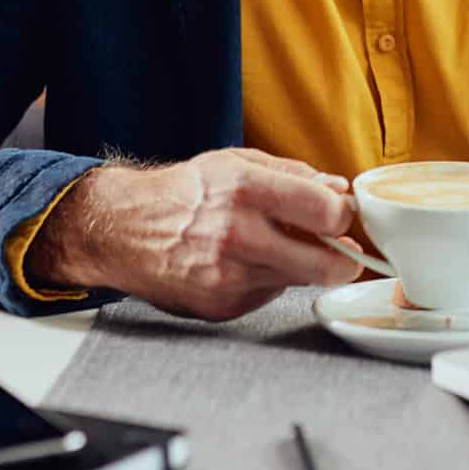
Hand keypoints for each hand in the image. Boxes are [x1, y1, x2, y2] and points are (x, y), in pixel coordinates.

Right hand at [25, 148, 363, 320]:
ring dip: (303, 268)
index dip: (344, 216)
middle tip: (344, 254)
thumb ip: (294, 175)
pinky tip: (244, 265)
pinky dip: (267, 281)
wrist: (124, 229)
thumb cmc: (184, 192)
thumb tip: (340, 190)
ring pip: (299, 281)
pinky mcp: (221, 306)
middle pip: (326, 264)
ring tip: (281, 247)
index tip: (343, 217)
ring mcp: (229, 276)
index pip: (326, 212)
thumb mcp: (237, 163)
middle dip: (344, 260)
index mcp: (246, 190)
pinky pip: (267, 295)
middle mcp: (238, 235)